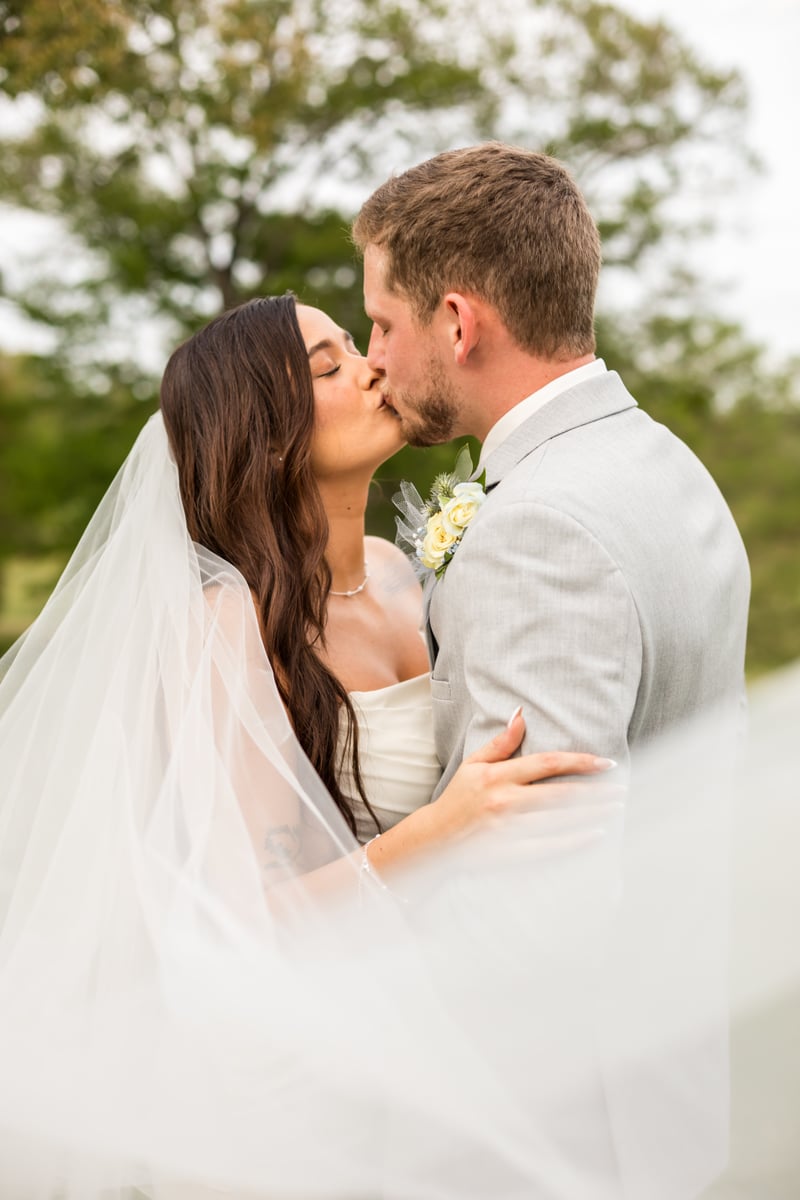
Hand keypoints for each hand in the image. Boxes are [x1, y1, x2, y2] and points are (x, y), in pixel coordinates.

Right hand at [430, 708, 617, 843]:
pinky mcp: (509, 853)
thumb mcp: (474, 764)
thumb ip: (501, 742)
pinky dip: (575, 841)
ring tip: (615, 808)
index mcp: (498, 776)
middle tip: (622, 790)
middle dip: (596, 792)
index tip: (606, 763)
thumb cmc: (459, 798)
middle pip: (561, 794)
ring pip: (559, 821)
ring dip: (591, 814)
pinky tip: (595, 834)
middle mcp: (505, 801)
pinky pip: (549, 847)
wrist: (435, 839)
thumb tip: (521, 713)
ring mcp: (507, 829)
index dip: (580, 762)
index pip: (547, 764)